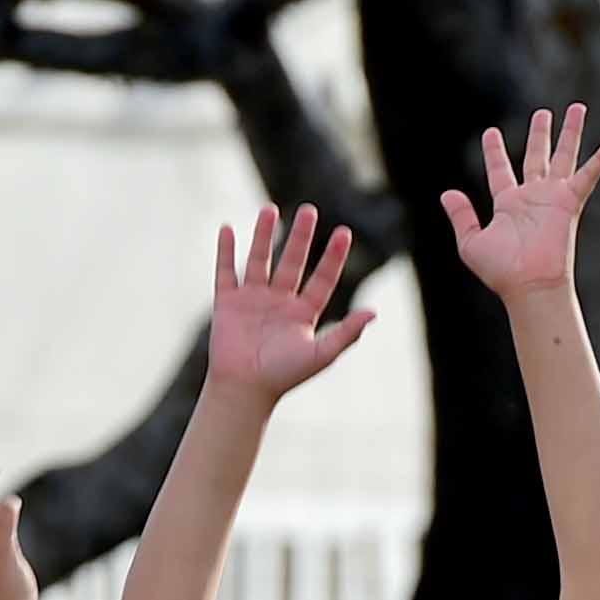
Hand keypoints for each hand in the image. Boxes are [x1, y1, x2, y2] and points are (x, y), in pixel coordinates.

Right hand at [207, 201, 375, 397]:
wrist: (244, 390)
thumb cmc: (284, 376)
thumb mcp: (321, 354)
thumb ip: (347, 333)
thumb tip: (374, 312)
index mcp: (303, 313)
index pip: (322, 279)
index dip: (333, 257)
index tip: (344, 232)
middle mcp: (279, 302)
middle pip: (292, 261)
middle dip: (300, 237)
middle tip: (309, 210)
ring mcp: (252, 300)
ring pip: (260, 260)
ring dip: (263, 235)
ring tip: (269, 209)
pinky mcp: (227, 303)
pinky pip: (226, 272)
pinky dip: (225, 252)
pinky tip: (227, 229)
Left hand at [440, 105, 599, 300]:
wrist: (528, 284)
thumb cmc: (501, 271)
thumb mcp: (471, 242)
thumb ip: (461, 216)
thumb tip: (447, 193)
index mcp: (508, 204)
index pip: (501, 170)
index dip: (495, 151)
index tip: (491, 132)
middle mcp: (532, 197)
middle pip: (537, 156)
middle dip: (540, 134)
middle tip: (543, 113)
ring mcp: (553, 198)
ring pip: (564, 156)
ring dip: (571, 132)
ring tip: (578, 107)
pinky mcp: (570, 202)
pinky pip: (590, 174)